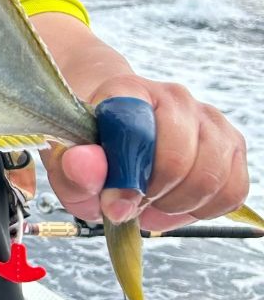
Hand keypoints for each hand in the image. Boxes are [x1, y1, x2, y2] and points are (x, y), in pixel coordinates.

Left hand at [41, 74, 248, 228]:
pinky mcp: (231, 143)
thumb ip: (72, 168)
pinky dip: (203, 208)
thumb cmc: (92, 147)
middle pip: (177, 161)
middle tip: (129, 204)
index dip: (124, 176)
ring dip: (176, 205)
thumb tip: (86, 165)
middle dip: (151, 196)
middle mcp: (174, 97)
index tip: (111, 202)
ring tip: (150, 204)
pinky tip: (174, 203)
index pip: (135, 131)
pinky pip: (232, 190)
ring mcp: (208, 118)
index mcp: (128, 92)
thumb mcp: (66, 164)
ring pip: (209, 179)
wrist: (114, 129)